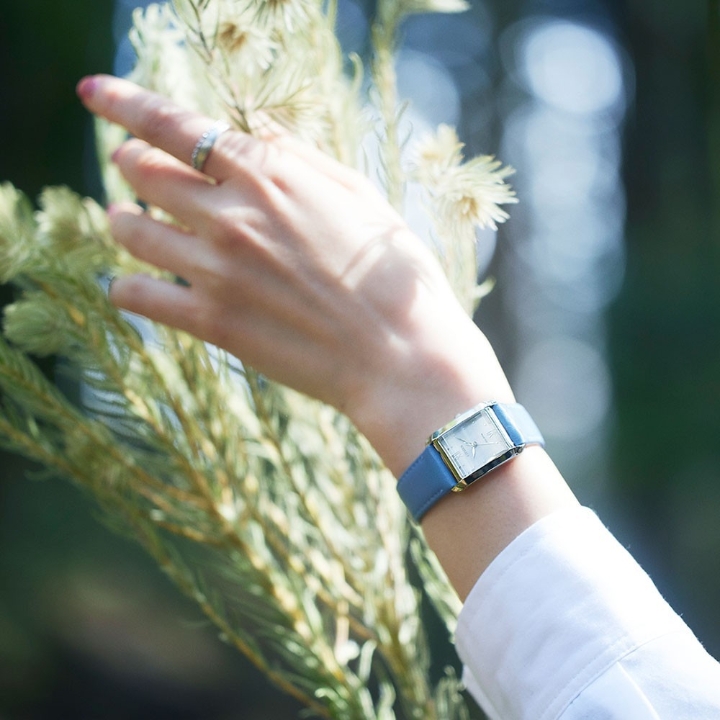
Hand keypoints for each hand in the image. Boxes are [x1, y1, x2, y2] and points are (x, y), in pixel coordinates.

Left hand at [77, 75, 512, 475]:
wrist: (401, 355)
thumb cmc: (394, 273)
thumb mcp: (360, 197)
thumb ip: (301, 159)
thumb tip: (258, 129)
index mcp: (271, 175)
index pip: (176, 124)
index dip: (126, 102)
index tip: (95, 93)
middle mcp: (233, 215)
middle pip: (144, 172)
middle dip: (129, 162)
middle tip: (129, 165)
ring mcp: (217, 270)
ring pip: (131, 231)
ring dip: (120, 218)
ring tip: (122, 218)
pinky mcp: (213, 323)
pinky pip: (138, 295)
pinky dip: (125, 285)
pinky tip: (128, 283)